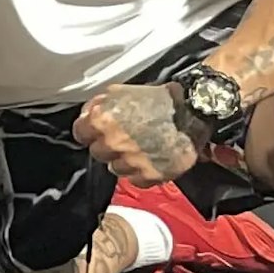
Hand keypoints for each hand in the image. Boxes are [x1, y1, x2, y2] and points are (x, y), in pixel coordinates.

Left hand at [74, 80, 206, 185]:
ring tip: (140, 149)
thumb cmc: (157, 100)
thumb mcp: (119, 92)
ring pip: (115, 169)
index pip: (80, 134)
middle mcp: (115, 143)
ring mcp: (132, 161)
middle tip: (124, 139)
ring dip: (124, 161)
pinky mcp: (151, 175)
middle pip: (98, 153)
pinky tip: (150, 160)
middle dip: (108, 146)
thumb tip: (85, 117)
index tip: (97, 132)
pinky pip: (136, 181)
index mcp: (103, 120)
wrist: (193, 111)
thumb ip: (97, 105)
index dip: (89, 132)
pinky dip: (141, 173)